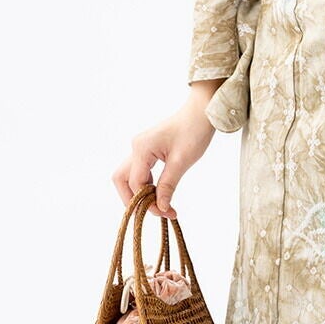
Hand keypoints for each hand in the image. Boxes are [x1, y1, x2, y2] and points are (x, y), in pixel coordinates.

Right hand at [112, 94, 216, 219]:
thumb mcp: (181, 161)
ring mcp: (141, 147)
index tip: (163, 212)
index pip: (135, 184)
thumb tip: (161, 208)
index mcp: (142, 148)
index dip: (146, 202)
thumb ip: (167, 185)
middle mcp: (137, 147)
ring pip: (130, 176)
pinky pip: (141, 170)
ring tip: (160, 204)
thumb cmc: (193, 131)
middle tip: (151, 211)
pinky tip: (160, 192)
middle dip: (132, 199)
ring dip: (141, 192)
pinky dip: (147, 184)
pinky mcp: (148, 149)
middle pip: (122, 179)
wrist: (201, 112)